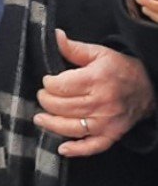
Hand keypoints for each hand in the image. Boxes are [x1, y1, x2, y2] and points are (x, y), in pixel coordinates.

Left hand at [36, 30, 156, 156]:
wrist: (150, 87)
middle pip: (62, 106)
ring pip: (71, 127)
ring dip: (51, 124)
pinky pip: (93, 146)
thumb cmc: (120, 68)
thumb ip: (73, 48)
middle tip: (44, 96)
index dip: (48, 83)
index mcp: (96, 79)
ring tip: (40, 118)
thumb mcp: (99, 53)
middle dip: (46, 101)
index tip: (48, 81)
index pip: (59, 86)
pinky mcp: (113, 134)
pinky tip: (62, 148)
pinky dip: (77, 150)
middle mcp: (101, 102)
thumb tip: (55, 35)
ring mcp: (107, 121)